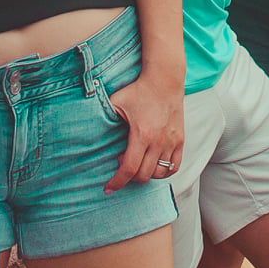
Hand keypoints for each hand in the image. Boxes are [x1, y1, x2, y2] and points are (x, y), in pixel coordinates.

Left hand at [103, 72, 184, 192]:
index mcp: (141, 135)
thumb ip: (104, 119)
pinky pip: (174, 166)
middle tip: (122, 164)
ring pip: (160, 174)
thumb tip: (88, 131)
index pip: (129, 169)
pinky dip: (164, 171)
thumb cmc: (138, 91)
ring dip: (146, 174)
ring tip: (138, 162)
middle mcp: (158, 142)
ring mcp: (171, 142)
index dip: (117, 182)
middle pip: (143, 175)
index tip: (109, 187)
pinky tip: (154, 164)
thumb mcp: (115, 102)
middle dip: (129, 177)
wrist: (164, 80)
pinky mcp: (180, 140)